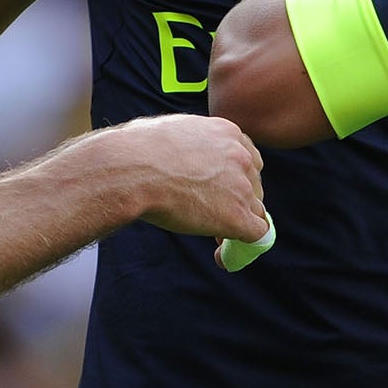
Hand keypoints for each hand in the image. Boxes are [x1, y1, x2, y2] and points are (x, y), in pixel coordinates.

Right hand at [108, 114, 269, 265]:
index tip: (218, 191)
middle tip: (211, 215)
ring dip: (237, 224)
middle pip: (253, 185)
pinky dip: (239, 247)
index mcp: (226, 133)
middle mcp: (241, 157)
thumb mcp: (168, 131)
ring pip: (255, 211)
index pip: (246, 159)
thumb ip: (186, 143)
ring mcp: (242, 187)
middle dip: (236, 201)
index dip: (234, 179)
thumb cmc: (133, 150)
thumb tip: (172, 156)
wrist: (131, 169)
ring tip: (214, 239)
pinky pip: (256, 236)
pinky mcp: (236, 216)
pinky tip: (220, 256)